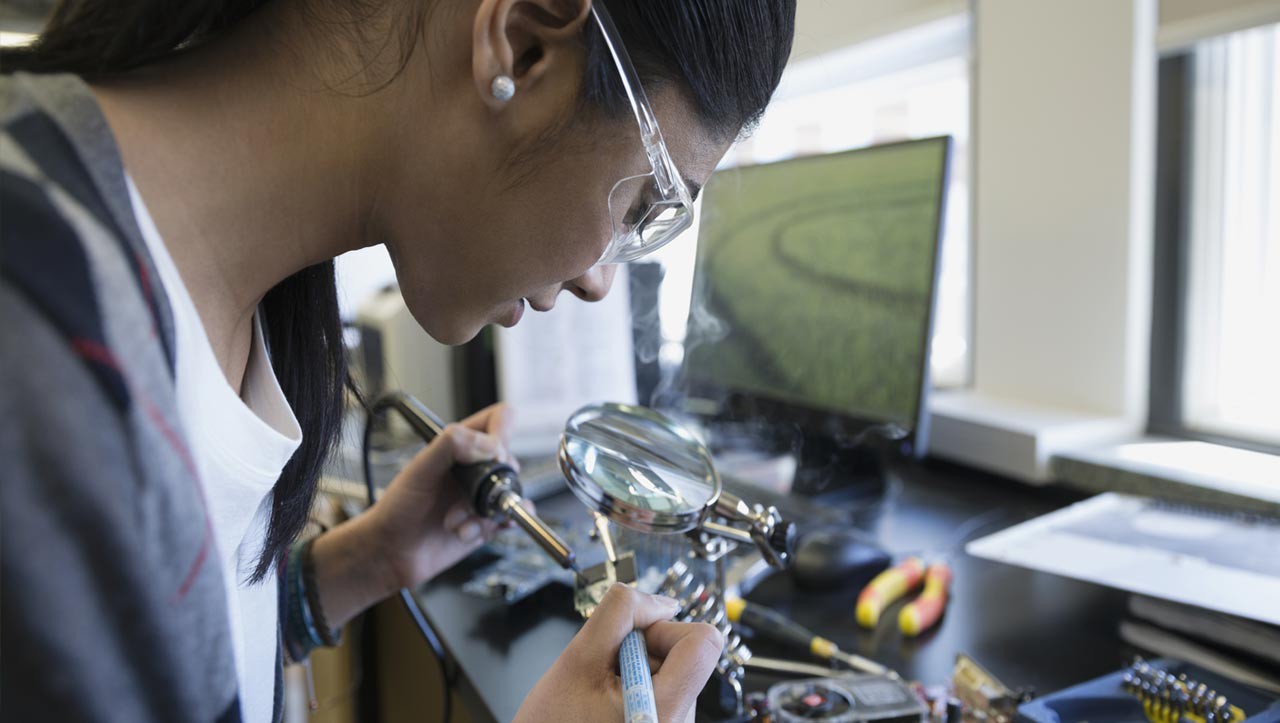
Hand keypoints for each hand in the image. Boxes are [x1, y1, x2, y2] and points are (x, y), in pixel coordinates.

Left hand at [368, 403, 519, 587]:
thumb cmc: (397, 509)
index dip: (501, 432)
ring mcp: (482, 496)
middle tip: (464, 494)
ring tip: (456, 520)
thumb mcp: (420, 468)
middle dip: (489, 484)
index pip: (498, 420)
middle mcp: (474, 469)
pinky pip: (508, 518)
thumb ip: (452, 445)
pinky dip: (492, 527)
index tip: (491, 453)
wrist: (392, 552)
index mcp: (459, 445)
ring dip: (484, 512)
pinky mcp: (487, 521)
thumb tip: (489, 444)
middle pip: (509, 461)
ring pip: (511, 493)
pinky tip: (468, 532)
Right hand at [514, 584, 723, 722]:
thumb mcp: (575, 660)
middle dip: (641, 652)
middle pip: (684, 656)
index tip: (633, 641)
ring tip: (599, 696)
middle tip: (602, 675)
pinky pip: (662, 694)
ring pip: (670, 674)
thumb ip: (619, 616)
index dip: (665, 629)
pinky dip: (634, 690)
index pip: (703, 642)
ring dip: (633, 672)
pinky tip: (606, 708)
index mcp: (666, 711)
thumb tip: (660, 602)